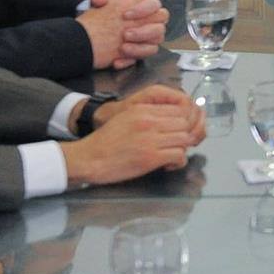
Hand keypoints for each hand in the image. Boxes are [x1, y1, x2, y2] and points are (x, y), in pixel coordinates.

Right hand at [62, 87, 203, 185]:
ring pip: (185, 138)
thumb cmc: (105, 141)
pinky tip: (167, 165)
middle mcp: (149, 121)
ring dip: (182, 148)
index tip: (178, 131)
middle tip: (176, 144)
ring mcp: (150, 139)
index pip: (179, 109)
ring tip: (171, 155)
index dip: (183, 121)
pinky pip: (179, 155)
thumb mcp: (126, 118)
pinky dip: (178, 162)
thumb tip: (170, 121)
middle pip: (185, 123)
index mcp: (143, 109)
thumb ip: (148, 115)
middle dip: (185, 135)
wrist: (88, 158)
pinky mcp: (150, 157)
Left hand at [76, 0, 166, 69]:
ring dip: (141, 43)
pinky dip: (132, 56)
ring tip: (123, 47)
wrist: (95, 34)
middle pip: (162, 16)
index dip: (143, 7)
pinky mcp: (146, 47)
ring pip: (159, 37)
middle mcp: (151, 15)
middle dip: (144, 27)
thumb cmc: (101, 14)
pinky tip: (118, 60)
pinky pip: (148, 52)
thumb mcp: (97, 2)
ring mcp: (151, 32)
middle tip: (125, 34)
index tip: (125, 15)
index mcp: (142, 1)